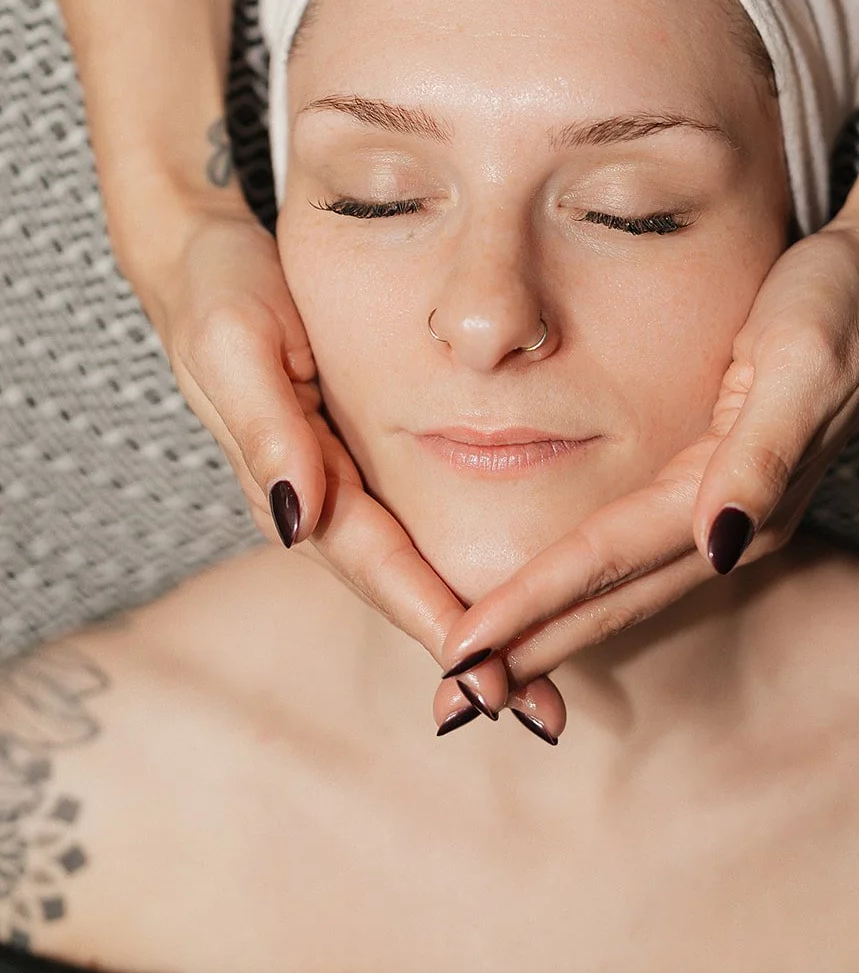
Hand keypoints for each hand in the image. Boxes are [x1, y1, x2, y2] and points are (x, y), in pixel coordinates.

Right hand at [150, 207, 567, 737]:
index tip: (486, 679)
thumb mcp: (237, 343)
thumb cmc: (222, 294)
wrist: (206, 261)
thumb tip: (295, 516)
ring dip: (469, 634)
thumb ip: (266, 427)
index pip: (374, 563)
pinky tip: (503, 609)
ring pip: (410, 573)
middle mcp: (316, 500)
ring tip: (537, 685)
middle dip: (466, 655)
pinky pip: (411, 534)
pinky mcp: (355, 464)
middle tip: (539, 711)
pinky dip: (453, 581)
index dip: (431, 619)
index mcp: (291, 479)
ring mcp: (336, 487)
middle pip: (400, 589)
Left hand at [435, 222, 858, 697]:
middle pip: (610, 601)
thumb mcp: (800, 365)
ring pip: (620, 593)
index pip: (608, 560)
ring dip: (552, 636)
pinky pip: (635, 563)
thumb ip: (761, 455)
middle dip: (530, 649)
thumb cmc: (833, 311)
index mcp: (735, 501)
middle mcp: (728, 529)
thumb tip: (720, 542)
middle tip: (454, 698)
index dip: (534, 604)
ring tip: (485, 675)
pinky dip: (584, 598)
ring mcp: (724, 522)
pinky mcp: (716, 498)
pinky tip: (552, 614)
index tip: (465, 647)